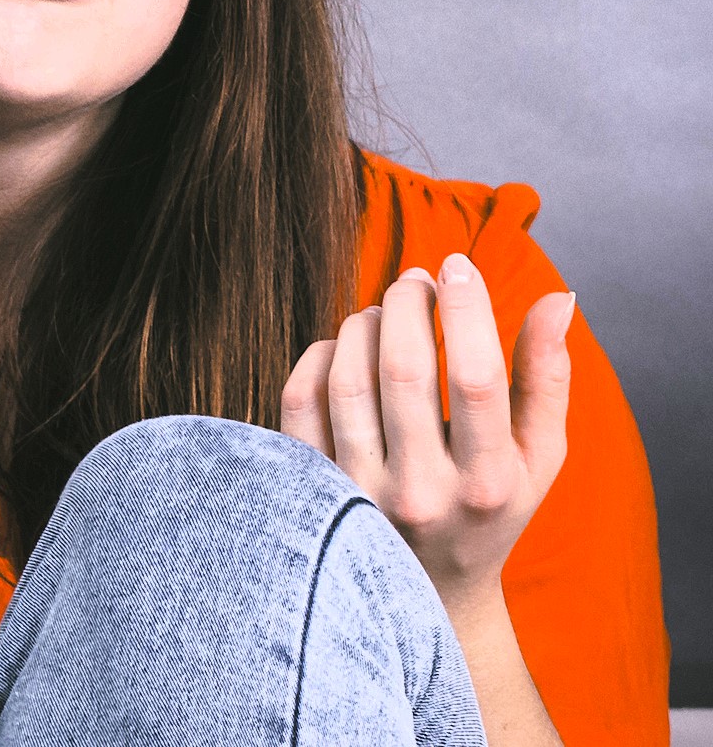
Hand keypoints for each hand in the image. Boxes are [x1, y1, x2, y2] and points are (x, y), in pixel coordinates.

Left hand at [279, 254, 575, 610]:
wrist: (425, 592)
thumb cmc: (490, 509)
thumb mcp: (538, 457)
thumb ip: (547, 377)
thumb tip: (557, 297)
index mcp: (488, 484)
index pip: (476, 379)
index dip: (466, 310)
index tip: (458, 266)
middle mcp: (422, 493)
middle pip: (404, 371)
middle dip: (408, 304)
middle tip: (416, 280)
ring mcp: (358, 493)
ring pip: (347, 379)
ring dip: (363, 325)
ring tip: (385, 312)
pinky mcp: (310, 486)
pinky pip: (300, 399)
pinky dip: (317, 355)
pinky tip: (341, 346)